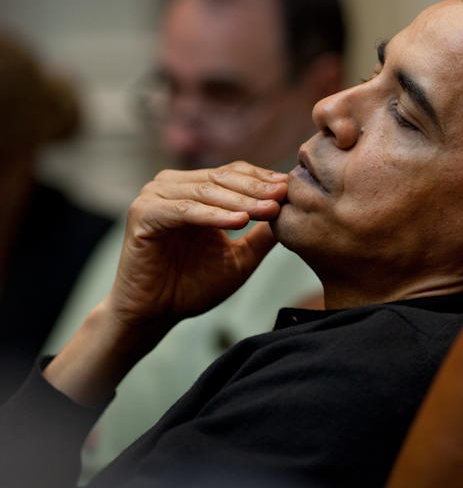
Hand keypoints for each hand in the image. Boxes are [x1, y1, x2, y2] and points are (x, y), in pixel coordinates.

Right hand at [107, 161, 288, 331]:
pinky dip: (213, 215)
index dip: (263, 179)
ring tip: (268, 209)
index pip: (234, 173)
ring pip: (207, 191)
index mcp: (194, 189)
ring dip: (240, 200)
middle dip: (256, 188)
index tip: (291, 189)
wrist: (154, 314)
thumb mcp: (240, 257)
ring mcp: (155, 197)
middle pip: (223, 177)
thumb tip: (294, 214)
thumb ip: (262, 235)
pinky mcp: (143, 213)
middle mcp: (173, 186)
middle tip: (283, 195)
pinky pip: (185, 210)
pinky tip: (239, 222)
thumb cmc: (193, 286)